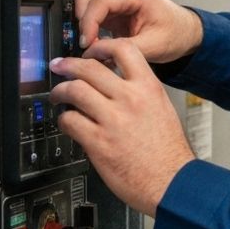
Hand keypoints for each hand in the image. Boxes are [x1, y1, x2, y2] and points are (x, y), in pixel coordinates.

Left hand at [50, 38, 194, 215]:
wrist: (172, 182)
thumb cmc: (169, 152)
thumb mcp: (162, 110)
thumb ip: (139, 94)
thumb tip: (115, 86)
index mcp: (149, 88)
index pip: (123, 49)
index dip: (101, 47)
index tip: (90, 52)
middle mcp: (130, 99)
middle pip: (89, 67)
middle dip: (68, 65)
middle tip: (60, 67)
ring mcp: (112, 120)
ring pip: (74, 90)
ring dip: (60, 91)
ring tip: (57, 95)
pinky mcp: (97, 142)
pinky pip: (70, 121)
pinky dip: (64, 120)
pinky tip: (67, 123)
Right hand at [75, 0, 203, 62]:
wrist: (187, 33)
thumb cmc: (176, 33)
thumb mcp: (153, 46)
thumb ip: (123, 49)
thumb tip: (96, 54)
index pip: (99, 1)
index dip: (88, 22)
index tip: (87, 42)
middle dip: (80, 16)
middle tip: (85, 39)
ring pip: (86, 0)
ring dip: (84, 21)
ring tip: (91, 43)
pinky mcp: (115, 10)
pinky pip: (92, 13)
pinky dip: (89, 27)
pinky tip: (96, 44)